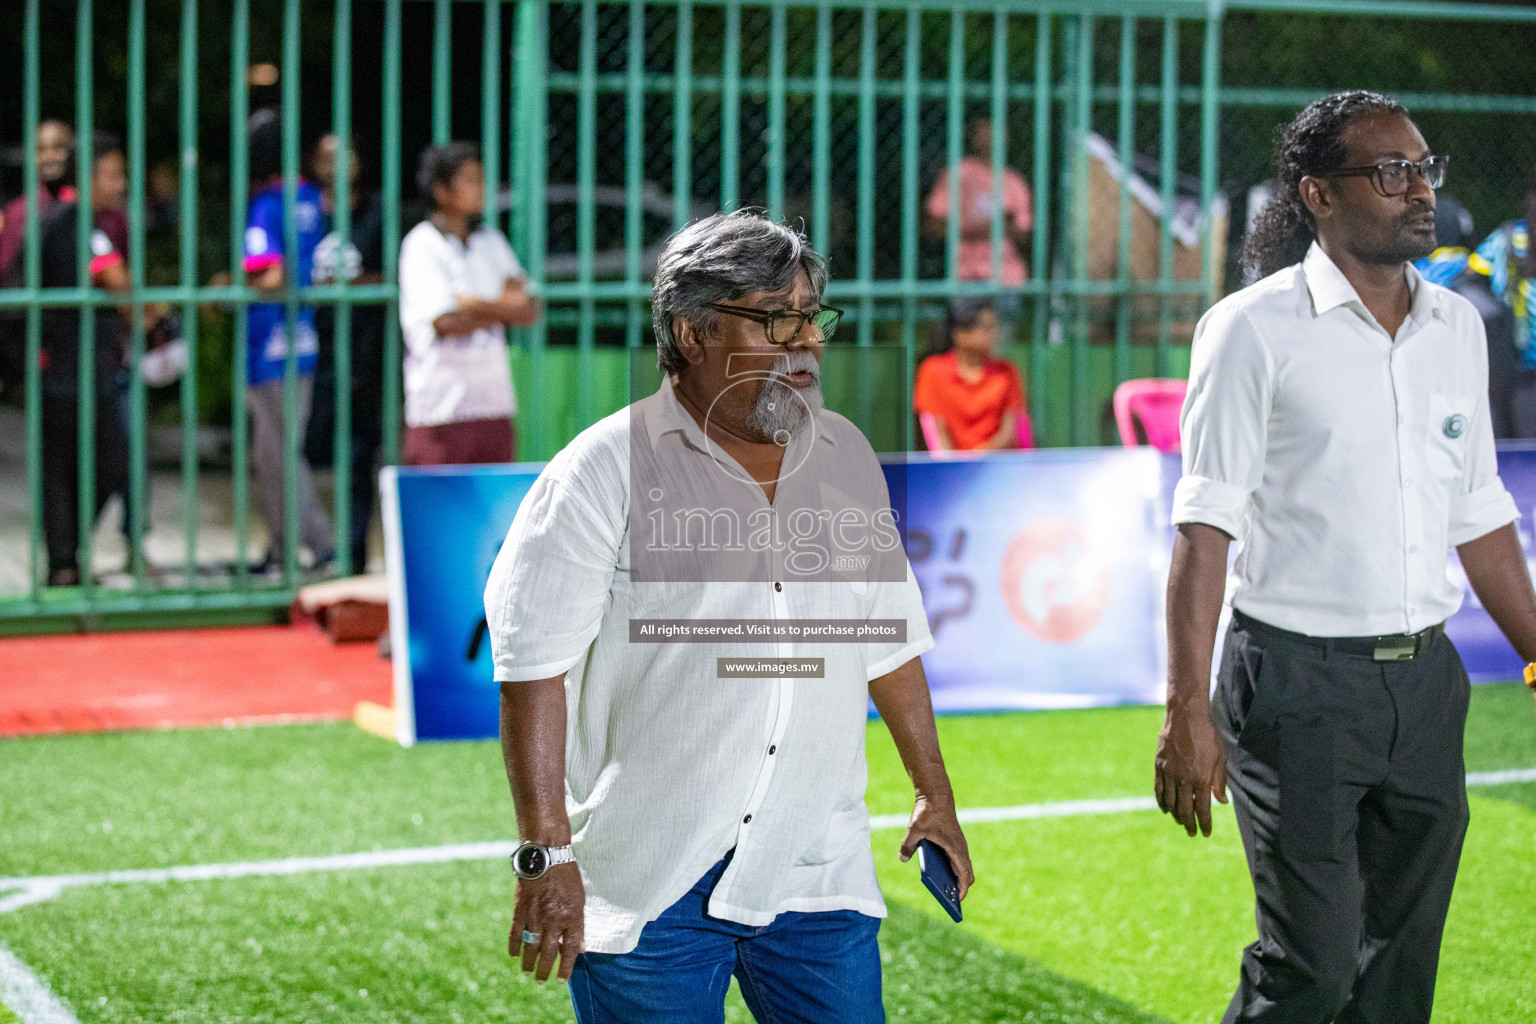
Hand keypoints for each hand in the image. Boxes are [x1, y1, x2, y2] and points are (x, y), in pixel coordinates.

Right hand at [509, 862, 584, 982]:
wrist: (546, 856)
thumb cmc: (567, 876)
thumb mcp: (580, 899)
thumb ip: (578, 924)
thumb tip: (580, 947)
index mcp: (571, 918)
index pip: (569, 950)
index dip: (565, 967)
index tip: (561, 979)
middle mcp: (553, 920)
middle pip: (548, 953)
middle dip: (544, 970)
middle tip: (541, 981)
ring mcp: (535, 916)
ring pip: (531, 946)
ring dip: (529, 962)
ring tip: (527, 972)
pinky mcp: (521, 910)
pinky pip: (516, 933)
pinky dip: (514, 945)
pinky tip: (514, 955)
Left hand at [898, 792, 974, 900]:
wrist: (936, 795)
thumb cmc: (928, 812)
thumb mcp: (914, 829)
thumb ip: (908, 845)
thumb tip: (903, 858)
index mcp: (955, 848)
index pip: (965, 875)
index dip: (962, 889)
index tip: (956, 901)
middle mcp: (960, 848)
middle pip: (965, 874)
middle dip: (958, 887)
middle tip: (948, 899)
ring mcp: (958, 845)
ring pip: (961, 867)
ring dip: (955, 878)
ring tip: (942, 889)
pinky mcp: (953, 841)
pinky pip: (956, 860)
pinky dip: (951, 868)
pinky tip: (937, 873)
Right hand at [1154, 700, 1227, 836]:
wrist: (1186, 716)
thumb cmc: (1208, 735)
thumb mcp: (1221, 757)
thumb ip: (1220, 781)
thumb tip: (1221, 802)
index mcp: (1202, 778)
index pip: (1203, 809)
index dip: (1205, 823)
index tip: (1206, 833)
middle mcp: (1184, 779)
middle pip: (1185, 809)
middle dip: (1190, 824)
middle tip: (1193, 833)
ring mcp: (1169, 773)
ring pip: (1170, 802)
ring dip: (1176, 815)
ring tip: (1180, 822)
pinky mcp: (1159, 766)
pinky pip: (1159, 789)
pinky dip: (1161, 802)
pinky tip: (1165, 809)